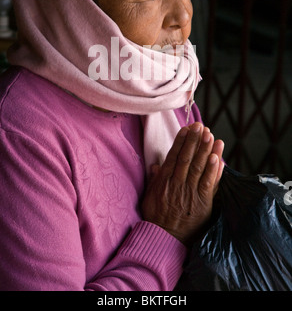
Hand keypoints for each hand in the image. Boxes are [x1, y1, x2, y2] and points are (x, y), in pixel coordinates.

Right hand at [142, 122, 223, 245]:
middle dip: (195, 140)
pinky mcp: (202, 203)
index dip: (181, 141)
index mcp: (164, 181)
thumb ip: (154, 180)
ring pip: (199, 167)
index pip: (174, 156)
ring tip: (211, 135)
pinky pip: (209, 183)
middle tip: (201, 126)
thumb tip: (156, 165)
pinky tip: (217, 157)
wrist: (164, 240)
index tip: (187, 128)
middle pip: (187, 158)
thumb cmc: (157, 218)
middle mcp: (177, 183)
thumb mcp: (149, 197)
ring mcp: (190, 192)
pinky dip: (213, 170)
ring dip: (205, 150)